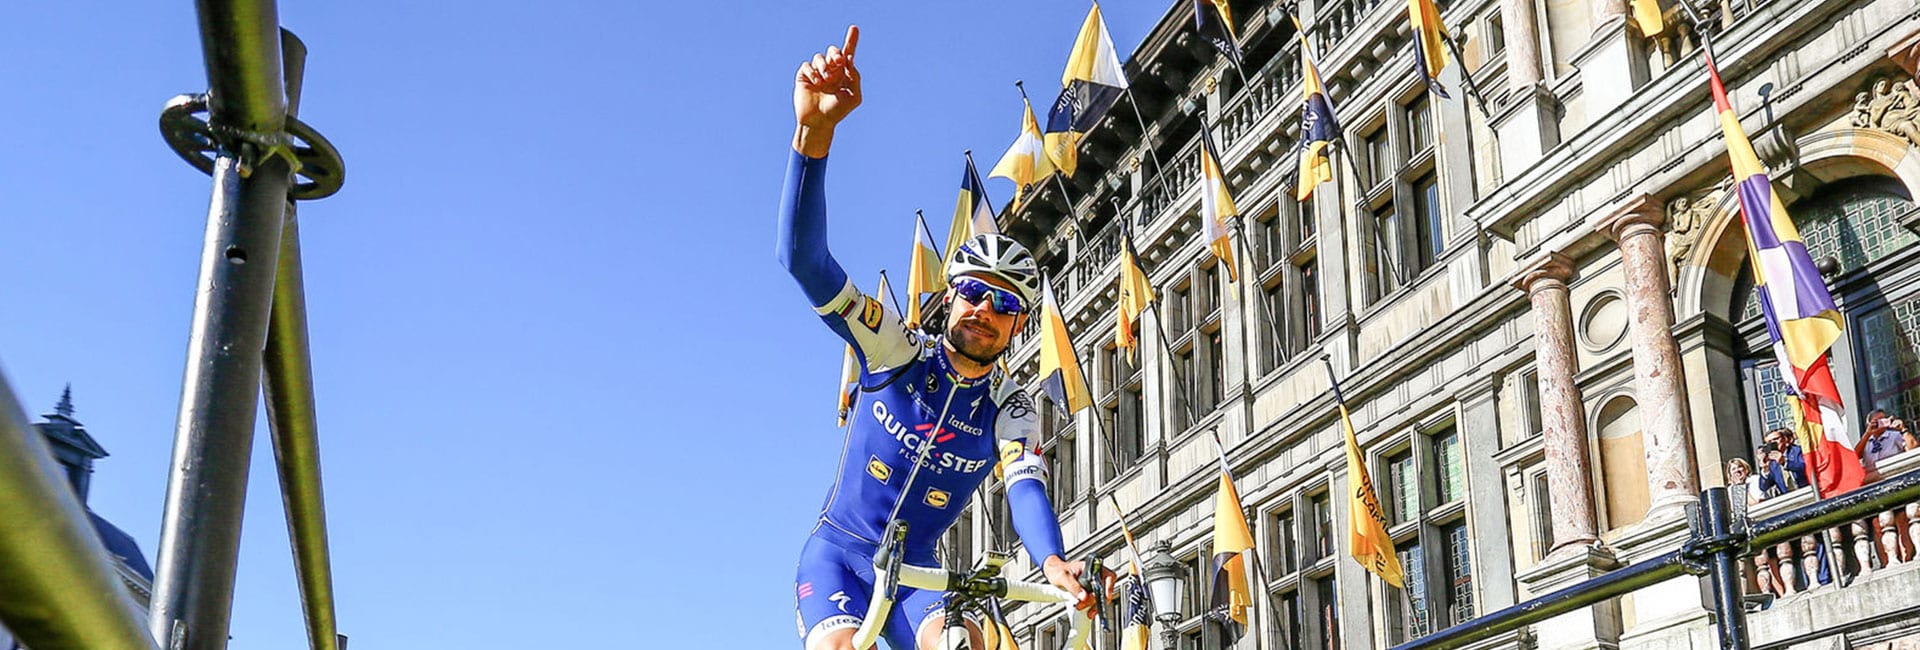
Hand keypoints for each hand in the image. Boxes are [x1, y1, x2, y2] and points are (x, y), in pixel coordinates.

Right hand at [792, 26, 861, 156]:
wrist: (819, 121)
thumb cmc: (838, 111)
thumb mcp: (853, 96)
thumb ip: (855, 77)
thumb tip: (849, 59)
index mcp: (843, 74)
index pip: (848, 53)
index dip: (851, 40)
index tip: (854, 28)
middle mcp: (830, 70)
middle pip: (833, 51)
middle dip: (836, 54)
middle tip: (838, 62)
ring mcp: (817, 73)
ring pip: (819, 57)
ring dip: (824, 66)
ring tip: (826, 80)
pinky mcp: (804, 76)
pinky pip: (807, 65)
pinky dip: (812, 72)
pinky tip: (816, 83)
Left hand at [1042, 555, 1116, 611]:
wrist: (1053, 572)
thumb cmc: (1058, 569)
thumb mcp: (1063, 577)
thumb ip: (1073, 586)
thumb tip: (1083, 597)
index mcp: (1092, 567)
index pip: (1108, 576)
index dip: (1109, 587)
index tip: (1105, 596)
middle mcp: (1095, 575)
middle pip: (1104, 590)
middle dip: (1096, 600)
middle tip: (1086, 606)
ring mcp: (1092, 584)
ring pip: (1100, 597)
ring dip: (1094, 605)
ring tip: (1085, 610)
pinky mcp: (1089, 592)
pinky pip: (1094, 600)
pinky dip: (1090, 606)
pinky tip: (1086, 610)